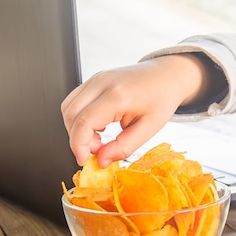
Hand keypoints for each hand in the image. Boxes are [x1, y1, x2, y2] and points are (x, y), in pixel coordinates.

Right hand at [61, 55, 205, 166]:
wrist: (167, 75)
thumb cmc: (162, 98)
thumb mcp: (150, 128)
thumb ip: (124, 146)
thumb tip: (102, 160)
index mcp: (118, 95)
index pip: (84, 121)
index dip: (79, 145)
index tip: (85, 160)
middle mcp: (102, 83)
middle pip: (70, 114)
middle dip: (78, 139)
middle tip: (99, 150)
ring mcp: (96, 79)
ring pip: (68, 107)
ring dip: (77, 128)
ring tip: (100, 139)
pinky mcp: (94, 80)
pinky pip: (75, 101)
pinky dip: (79, 118)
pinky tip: (98, 126)